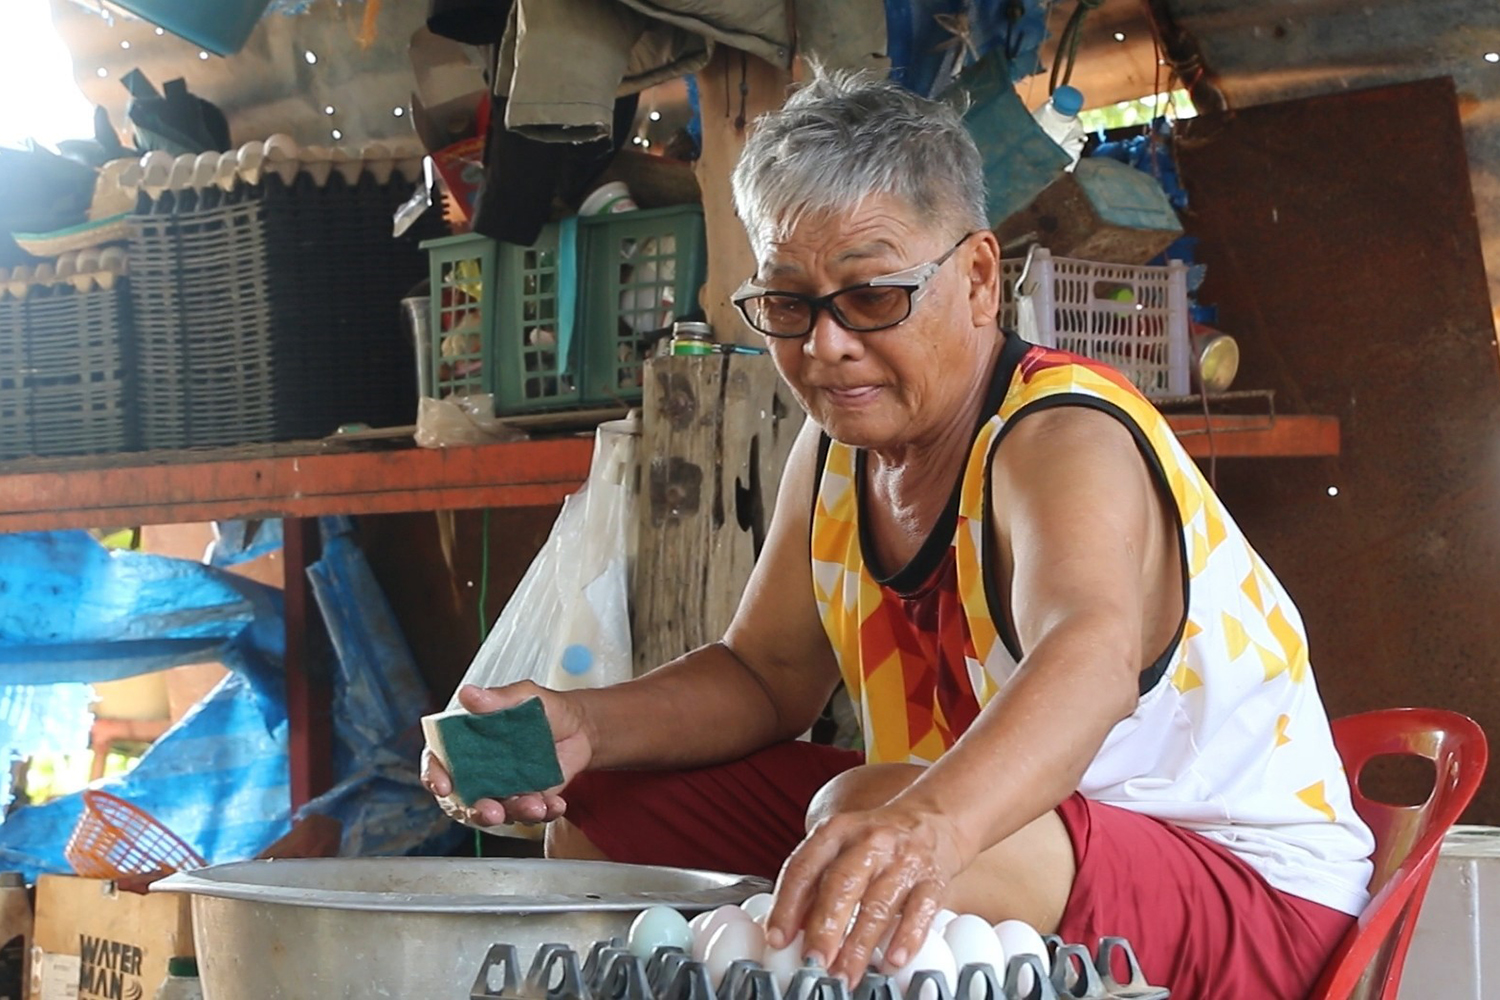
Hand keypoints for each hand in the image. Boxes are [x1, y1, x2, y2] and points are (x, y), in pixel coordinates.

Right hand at [421, 681, 595, 825]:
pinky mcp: (527, 801)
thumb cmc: (544, 708)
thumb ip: (497, 699)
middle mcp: (478, 772)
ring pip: (497, 812)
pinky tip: (555, 805)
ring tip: (536, 805)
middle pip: (463, 800)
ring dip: (514, 813)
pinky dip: (542, 813)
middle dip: (475, 811)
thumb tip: (468, 694)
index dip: (435, 776)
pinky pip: (529, 815)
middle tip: (492, 812)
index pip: (438, 763)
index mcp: (466, 744)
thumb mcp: (524, 696)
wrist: (580, 727)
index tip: (443, 786)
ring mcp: (502, 790)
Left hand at [763, 805, 970, 982]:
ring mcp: (903, 860)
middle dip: (824, 928)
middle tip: (813, 962)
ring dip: (859, 945)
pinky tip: (893, 960)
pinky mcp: (933, 880)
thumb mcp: (838, 847)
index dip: (787, 905)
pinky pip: (920, 911)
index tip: (778, 938)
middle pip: (841, 884)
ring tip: (845, 974)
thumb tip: (789, 930)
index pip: (804, 867)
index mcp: (836, 831)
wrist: (930, 820)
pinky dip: (907, 938)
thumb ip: (813, 883)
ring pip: (878, 904)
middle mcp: (869, 842)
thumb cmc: (875, 842)